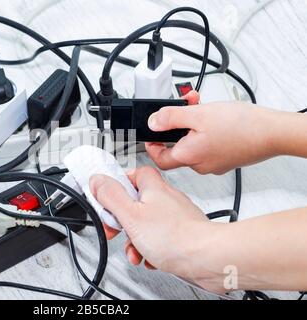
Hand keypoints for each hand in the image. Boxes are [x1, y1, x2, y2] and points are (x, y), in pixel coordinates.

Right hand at [90, 167, 219, 290]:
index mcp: (154, 188)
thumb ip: (111, 196)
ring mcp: (177, 217)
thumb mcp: (131, 214)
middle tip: (116, 229)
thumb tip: (97, 180)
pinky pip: (160, 238)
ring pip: (147, 224)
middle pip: (137, 202)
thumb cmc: (175, 236)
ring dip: (135, 239)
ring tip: (134, 250)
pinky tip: (150, 258)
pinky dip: (151, 248)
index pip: (134, 173)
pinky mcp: (184, 234)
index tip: (107, 197)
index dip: (118, 184)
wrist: (207, 258)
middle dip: (123, 220)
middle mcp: (167, 199)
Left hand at [147, 91, 281, 174]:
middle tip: (181, 108)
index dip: (152, 144)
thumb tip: (153, 122)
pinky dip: (205, 130)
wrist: (273, 132)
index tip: (152, 132)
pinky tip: (214, 117)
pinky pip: (207, 145)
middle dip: (176, 124)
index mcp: (188, 156)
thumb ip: (170, 117)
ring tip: (201, 106)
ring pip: (193, 143)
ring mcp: (214, 163)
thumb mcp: (198, 114)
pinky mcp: (225, 159)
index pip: (158, 158)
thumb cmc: (241, 126)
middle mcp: (199, 165)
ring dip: (192, 123)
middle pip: (177, 147)